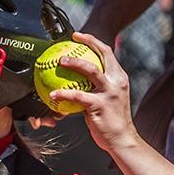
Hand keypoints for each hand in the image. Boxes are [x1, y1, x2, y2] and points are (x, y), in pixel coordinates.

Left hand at [49, 31, 139, 152]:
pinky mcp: (100, 104)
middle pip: (103, 55)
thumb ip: (95, 90)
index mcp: (119, 78)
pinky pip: (77, 96)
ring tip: (59, 61)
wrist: (121, 138)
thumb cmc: (111, 121)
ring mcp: (109, 92)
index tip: (78, 36)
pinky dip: (63, 94)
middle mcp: (117, 82)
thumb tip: (76, 84)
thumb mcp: (107, 101)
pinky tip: (52, 95)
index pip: (108, 53)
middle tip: (70, 41)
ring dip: (74, 63)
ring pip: (91, 70)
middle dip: (87, 43)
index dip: (93, 41)